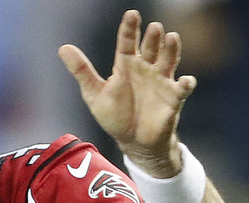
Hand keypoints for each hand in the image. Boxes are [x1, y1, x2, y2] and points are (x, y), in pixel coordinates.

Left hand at [59, 10, 193, 176]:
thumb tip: (63, 47)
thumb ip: (82, 71)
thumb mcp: (94, 94)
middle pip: (151, 48)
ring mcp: (161, 81)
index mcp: (127, 65)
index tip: (132, 14)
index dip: (130, 28)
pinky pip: (182, 88)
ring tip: (172, 37)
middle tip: (154, 27)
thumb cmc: (115, 115)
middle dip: (153, 37)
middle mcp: (146, 68)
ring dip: (171, 49)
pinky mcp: (173, 98)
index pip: (128, 42)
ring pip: (169, 60)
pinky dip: (186, 83)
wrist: (133, 141)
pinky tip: (186, 80)